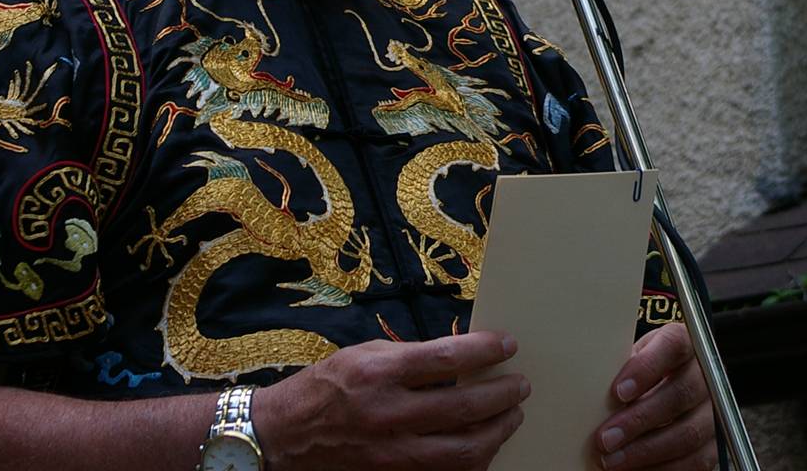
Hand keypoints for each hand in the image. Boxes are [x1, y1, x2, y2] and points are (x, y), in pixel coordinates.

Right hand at [253, 331, 528, 470]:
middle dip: (502, 396)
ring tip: (511, 416)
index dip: (485, 351)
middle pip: (464, 407)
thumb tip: (461, 357)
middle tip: (520, 386)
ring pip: (463, 451)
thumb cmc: (327, 387)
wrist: (286, 436)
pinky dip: (473, 462)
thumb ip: (411, 357)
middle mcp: (388, 414)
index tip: (508, 346)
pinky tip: (484, 447)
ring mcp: (392, 453)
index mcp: (379, 373)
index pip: (446, 358)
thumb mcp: (365, 355)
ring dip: (497, 432)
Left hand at [592, 323, 716, 469]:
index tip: (617, 392)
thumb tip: (586, 389)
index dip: (646, 369)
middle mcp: (705, 375)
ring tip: (613, 460)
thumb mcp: (629, 359)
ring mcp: (713, 410)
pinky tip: (634, 469)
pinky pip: (695, 461)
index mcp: (683, 343)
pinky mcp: (714, 443)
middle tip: (606, 438)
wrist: (664, 386)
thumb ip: (618, 367)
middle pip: (679, 394)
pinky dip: (662, 469)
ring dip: (646, 451)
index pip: (673, 346)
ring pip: (688, 433)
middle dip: (639, 420)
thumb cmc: (640, 373)